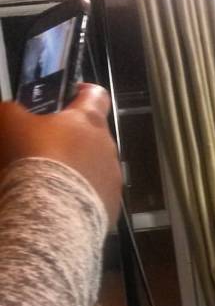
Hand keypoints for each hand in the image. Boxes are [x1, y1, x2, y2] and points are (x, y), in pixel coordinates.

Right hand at [0, 83, 121, 223]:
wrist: (53, 213)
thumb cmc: (34, 159)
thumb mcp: (10, 123)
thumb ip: (15, 111)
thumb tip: (15, 112)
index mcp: (89, 120)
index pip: (95, 95)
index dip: (83, 92)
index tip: (71, 95)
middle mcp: (108, 147)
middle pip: (93, 135)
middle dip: (73, 138)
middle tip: (46, 147)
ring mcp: (113, 178)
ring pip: (96, 166)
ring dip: (78, 168)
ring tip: (52, 179)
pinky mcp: (112, 205)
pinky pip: (96, 193)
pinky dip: (81, 194)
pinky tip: (62, 200)